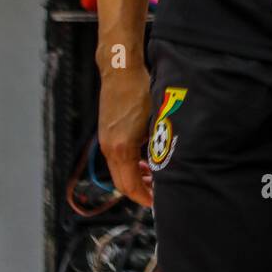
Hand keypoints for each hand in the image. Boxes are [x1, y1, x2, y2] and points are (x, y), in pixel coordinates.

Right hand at [97, 62, 153, 206]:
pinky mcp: (106, 133)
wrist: (120, 70)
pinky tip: (142, 160)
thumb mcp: (155, 120)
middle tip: (156, 193)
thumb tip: (166, 164)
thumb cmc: (139, 90)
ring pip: (117, 172)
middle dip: (139, 192)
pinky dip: (128, 165)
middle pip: (121, 184)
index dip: (145, 197)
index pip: (131, 185)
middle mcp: (109, 147)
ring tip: (151, 177)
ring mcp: (105, 140)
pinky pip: (115, 158)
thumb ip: (157, 145)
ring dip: (134, 178)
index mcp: (122, 148)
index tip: (157, 202)